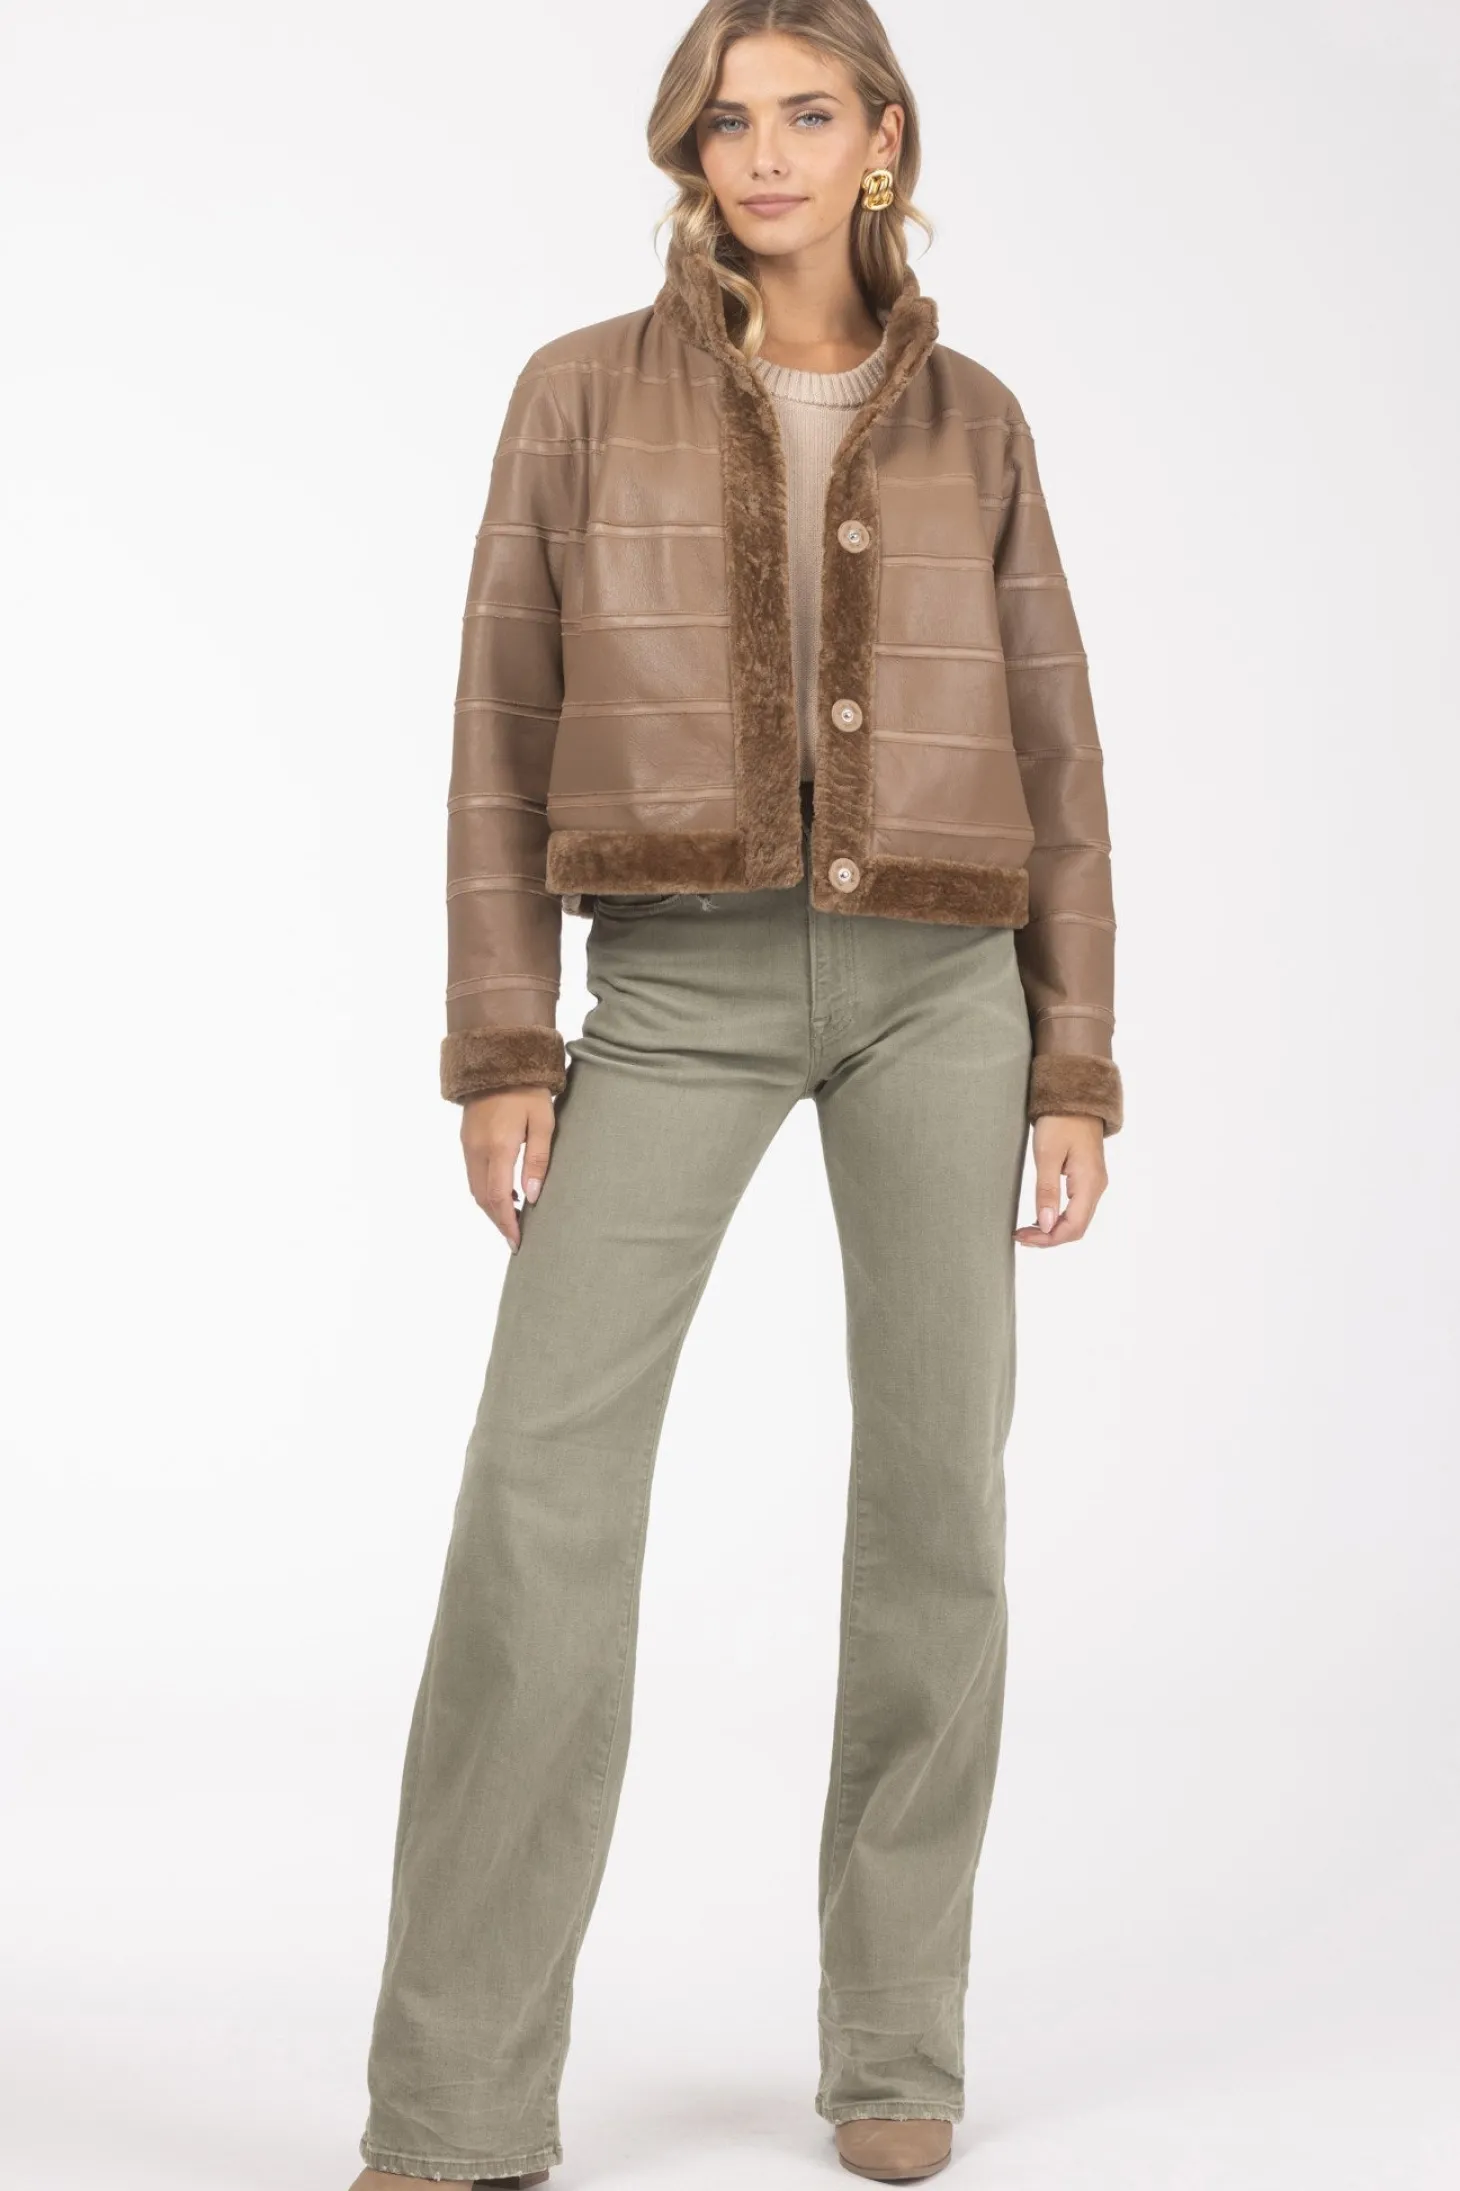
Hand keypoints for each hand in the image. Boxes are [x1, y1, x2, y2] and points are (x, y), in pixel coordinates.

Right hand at [461, 1085, 557, 1249]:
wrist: (499, 1059)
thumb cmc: (529, 1090)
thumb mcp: (544, 1123)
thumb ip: (538, 1160)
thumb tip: (532, 1197)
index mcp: (498, 1147)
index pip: (498, 1198)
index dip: (507, 1223)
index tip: (517, 1242)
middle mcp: (477, 1150)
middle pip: (483, 1198)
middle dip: (498, 1221)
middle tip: (516, 1238)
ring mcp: (468, 1145)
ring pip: (475, 1188)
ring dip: (491, 1208)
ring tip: (513, 1220)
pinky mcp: (466, 1139)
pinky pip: (473, 1174)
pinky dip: (486, 1191)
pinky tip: (506, 1194)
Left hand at [1014, 1113, 1107, 1247]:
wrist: (1076, 1095)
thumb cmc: (1060, 1120)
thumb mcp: (1047, 1154)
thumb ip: (1047, 1190)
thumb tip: (1046, 1225)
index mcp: (1089, 1183)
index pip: (1073, 1227)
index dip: (1048, 1239)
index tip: (1022, 1237)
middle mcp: (1096, 1187)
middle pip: (1076, 1227)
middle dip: (1049, 1237)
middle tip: (1020, 1236)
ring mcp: (1094, 1183)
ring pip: (1077, 1219)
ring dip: (1053, 1229)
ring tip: (1026, 1229)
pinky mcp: (1087, 1178)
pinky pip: (1076, 1207)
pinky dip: (1058, 1217)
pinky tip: (1040, 1216)